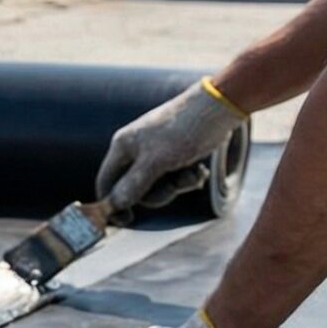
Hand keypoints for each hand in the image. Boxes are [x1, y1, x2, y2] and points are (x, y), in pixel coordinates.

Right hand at [98, 80, 245, 212]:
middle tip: (175, 186)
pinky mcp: (176, 154)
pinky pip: (174, 177)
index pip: (106, 182)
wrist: (220, 107)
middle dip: (159, 192)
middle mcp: (136, 150)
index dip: (113, 203)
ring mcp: (157, 152)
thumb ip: (134, 185)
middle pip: (135, 188)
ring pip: (158, 184)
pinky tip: (200, 170)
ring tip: (193, 172)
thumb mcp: (157, 161)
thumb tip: (114, 205)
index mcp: (123, 146)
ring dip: (178, 185)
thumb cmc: (184, 129)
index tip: (128, 220)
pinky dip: (188, 177)